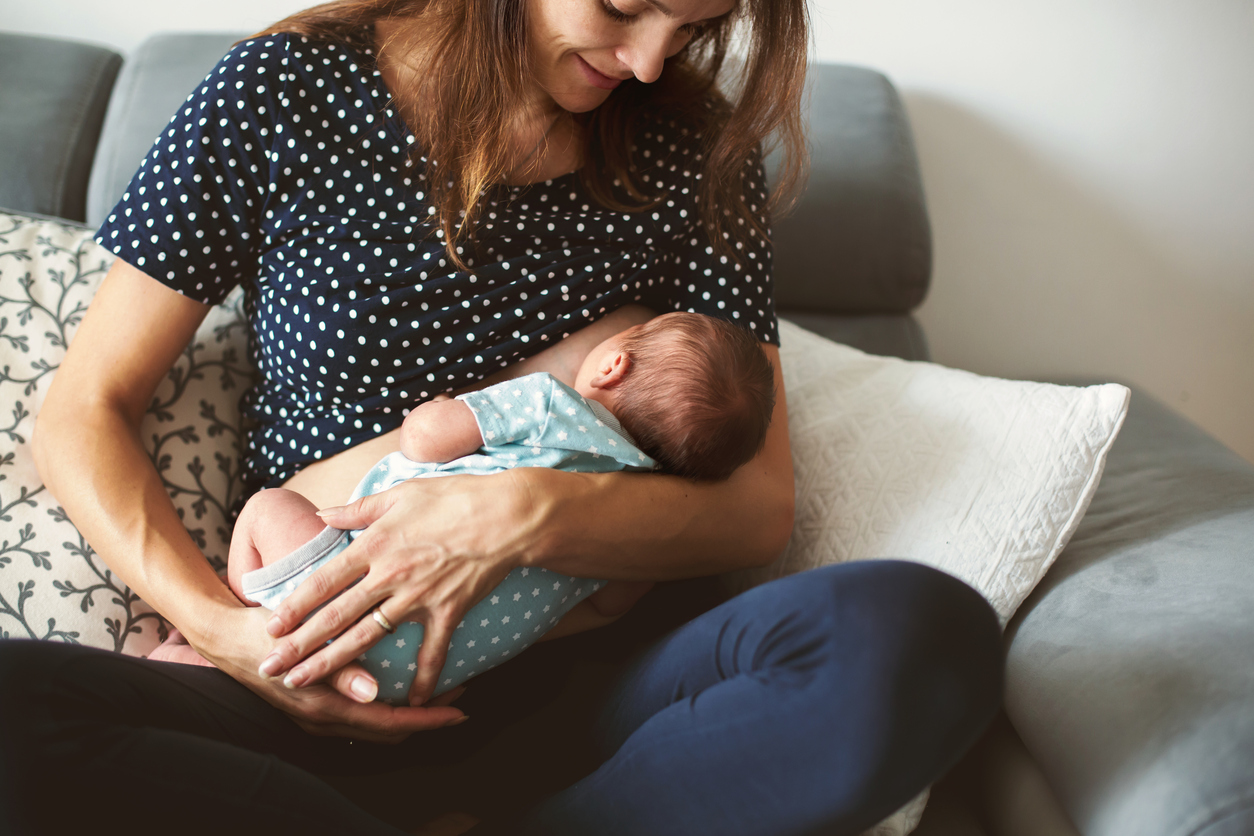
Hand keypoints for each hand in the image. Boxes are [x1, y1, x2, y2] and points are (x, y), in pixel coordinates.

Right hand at [197, 603, 467, 741]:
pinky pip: (364, 714)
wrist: (224, 636)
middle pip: (390, 728)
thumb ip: (339, 670)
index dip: (429, 719)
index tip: (460, 710)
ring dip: (411, 710)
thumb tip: (375, 692)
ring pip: (378, 723)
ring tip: (441, 688)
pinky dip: (389, 704)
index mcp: (325, 707)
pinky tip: (402, 682)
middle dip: (428, 717)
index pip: (391, 723)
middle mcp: (325, 719)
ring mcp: (319, 715)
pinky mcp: (317, 703)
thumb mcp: (301, 646)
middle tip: (461, 695)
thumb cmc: (264, 634)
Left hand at [257, 469, 543, 706]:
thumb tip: (323, 515)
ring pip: (367, 638)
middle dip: (299, 646)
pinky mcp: (448, 610)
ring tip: (306, 682)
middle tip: (272, 669)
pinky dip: (423, 678)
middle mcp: (389, 575)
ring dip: (334, 664)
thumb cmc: (455, 496)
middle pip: (335, 616)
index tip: (270, 627)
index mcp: (375, 545)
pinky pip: (433, 651)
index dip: (294, 606)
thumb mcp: (400, 492)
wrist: (506, 514)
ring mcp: (418, 597)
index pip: (323, 581)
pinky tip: (412, 700)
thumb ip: (357, 509)